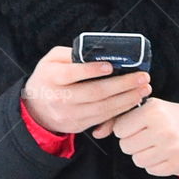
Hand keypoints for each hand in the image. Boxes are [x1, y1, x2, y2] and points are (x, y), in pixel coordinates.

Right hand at [22, 46, 151, 133]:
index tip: (110, 65)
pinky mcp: (77, 125)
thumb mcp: (51, 60)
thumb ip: (71, 54)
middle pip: (94, 93)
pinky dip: (119, 110)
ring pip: (102, 109)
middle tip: (142, 77)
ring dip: (126, 99)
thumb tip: (97, 53)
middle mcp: (60, 97)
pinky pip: (102, 119)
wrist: (35, 109)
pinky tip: (132, 100)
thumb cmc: (48, 77)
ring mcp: (69, 114)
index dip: (91, 70)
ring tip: (143, 89)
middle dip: (121, 85)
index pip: (72, 74)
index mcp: (52, 77)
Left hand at [94, 98, 178, 176]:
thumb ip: (117, 119)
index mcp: (154, 112)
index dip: (125, 128)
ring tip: (153, 143)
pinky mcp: (177, 164)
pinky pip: (151, 170)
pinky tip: (162, 152)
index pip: (120, 129)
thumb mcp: (145, 108)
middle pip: (126, 146)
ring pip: (137, 160)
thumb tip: (96, 132)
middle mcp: (164, 130)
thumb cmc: (166, 116)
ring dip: (141, 153)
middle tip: (144, 135)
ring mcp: (173, 149)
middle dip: (132, 141)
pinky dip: (153, 163)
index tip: (137, 124)